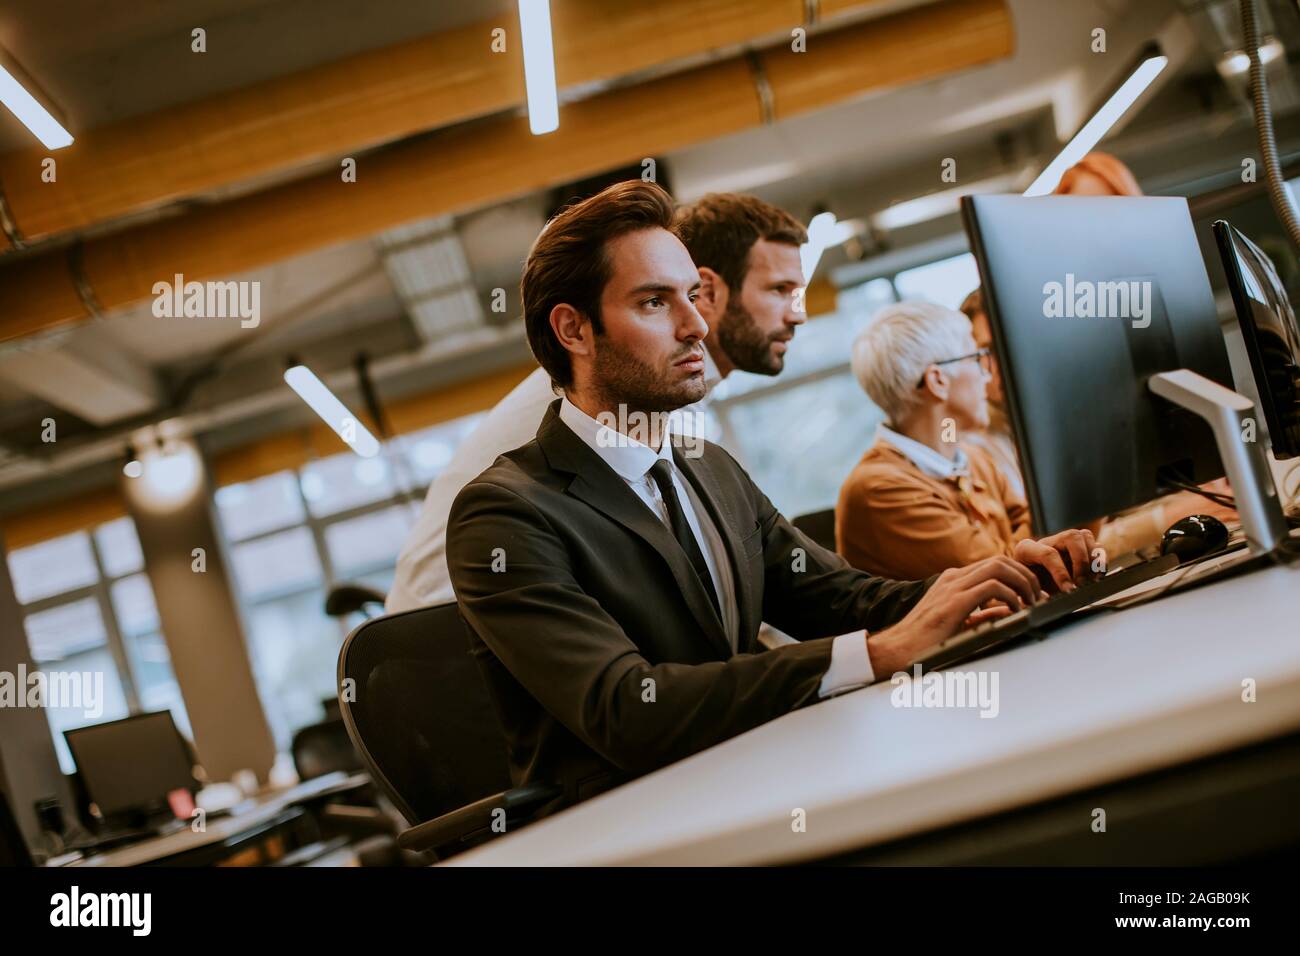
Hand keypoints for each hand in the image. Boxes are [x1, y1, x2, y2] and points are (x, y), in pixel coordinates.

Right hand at [866, 556, 1044, 674]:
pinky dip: (1011, 596)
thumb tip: (1011, 611)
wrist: (898, 650)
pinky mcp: (954, 602)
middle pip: (1000, 559)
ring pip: (998, 566)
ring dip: (1021, 582)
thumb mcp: (962, 623)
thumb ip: (985, 615)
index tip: (1033, 593)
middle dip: (1026, 575)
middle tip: (1038, 596)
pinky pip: (992, 587)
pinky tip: (1016, 611)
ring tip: (1031, 601)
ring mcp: (952, 587)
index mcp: (954, 580)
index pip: (995, 564)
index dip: (1019, 574)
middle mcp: (954, 578)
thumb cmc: (927, 641)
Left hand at [1014, 528, 1100, 593]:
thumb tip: (1046, 600)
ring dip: (1093, 561)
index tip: (1068, 590)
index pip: (1048, 554)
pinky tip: (1097, 578)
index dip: (1060, 572)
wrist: (1034, 587)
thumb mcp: (1028, 592)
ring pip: (1086, 537)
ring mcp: (1066, 541)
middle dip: (1080, 562)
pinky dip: (1102, 562)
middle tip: (1081, 584)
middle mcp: (1048, 540)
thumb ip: (1034, 595)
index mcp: (1027, 549)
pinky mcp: (1081, 547)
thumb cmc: (1030, 590)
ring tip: (1091, 581)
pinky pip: (1097, 547)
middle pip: (1072, 537)